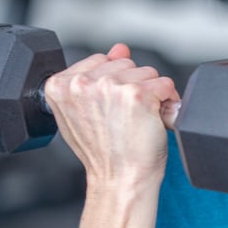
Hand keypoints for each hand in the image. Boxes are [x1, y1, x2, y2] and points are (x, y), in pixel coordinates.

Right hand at [44, 44, 180, 192]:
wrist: (119, 179)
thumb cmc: (106, 152)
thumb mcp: (89, 111)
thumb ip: (99, 75)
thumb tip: (119, 48)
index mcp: (60, 85)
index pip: (101, 61)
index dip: (115, 84)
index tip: (112, 108)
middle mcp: (81, 84)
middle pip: (126, 63)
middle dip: (134, 87)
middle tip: (127, 117)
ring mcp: (108, 87)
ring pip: (147, 72)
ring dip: (152, 94)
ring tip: (139, 120)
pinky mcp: (136, 94)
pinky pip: (165, 84)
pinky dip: (168, 101)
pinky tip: (153, 119)